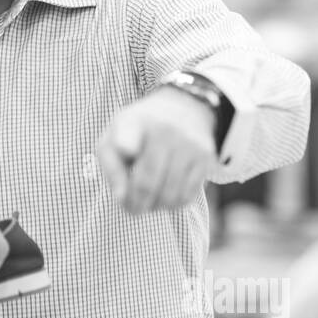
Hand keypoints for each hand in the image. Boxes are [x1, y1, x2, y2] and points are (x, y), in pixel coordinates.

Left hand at [96, 86, 217, 212]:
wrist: (183, 109)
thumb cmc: (139, 133)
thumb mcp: (114, 139)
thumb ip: (112, 168)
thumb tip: (122, 198)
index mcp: (133, 122)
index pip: (129, 133)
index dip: (125, 143)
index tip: (126, 149)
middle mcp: (163, 130)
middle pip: (145, 183)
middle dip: (136, 205)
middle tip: (133, 209)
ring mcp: (188, 144)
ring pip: (169, 196)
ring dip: (156, 207)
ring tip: (149, 201)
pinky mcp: (206, 157)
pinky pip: (187, 197)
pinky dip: (173, 204)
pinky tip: (166, 195)